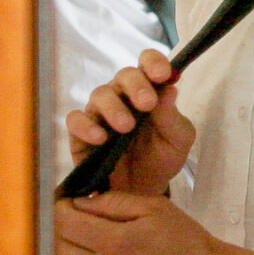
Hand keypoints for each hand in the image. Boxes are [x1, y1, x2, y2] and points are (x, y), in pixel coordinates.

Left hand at [54, 191, 253, 254]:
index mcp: (114, 243)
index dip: (60, 208)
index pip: (63, 222)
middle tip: (78, 222)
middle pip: (57, 248)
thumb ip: (113, 202)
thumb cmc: (186, 242)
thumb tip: (79, 202)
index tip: (67, 203)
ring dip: (74, 254)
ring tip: (97, 246)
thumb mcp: (155, 208)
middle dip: (62, 230)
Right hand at [64, 49, 194, 194]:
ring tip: (126, 127)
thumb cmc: (161, 159)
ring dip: (113, 107)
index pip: (147, 63)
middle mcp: (123, 96)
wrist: (143, 191)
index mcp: (149, 90)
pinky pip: (75, 120)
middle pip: (124, 75)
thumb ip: (173, 116)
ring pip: (100, 94)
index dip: (153, 63)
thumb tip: (171, 89)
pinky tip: (100, 138)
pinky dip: (86, 126)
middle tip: (147, 104)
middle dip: (136, 86)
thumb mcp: (177, 140)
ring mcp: (100, 113)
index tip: (163, 74)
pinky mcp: (81, 133)